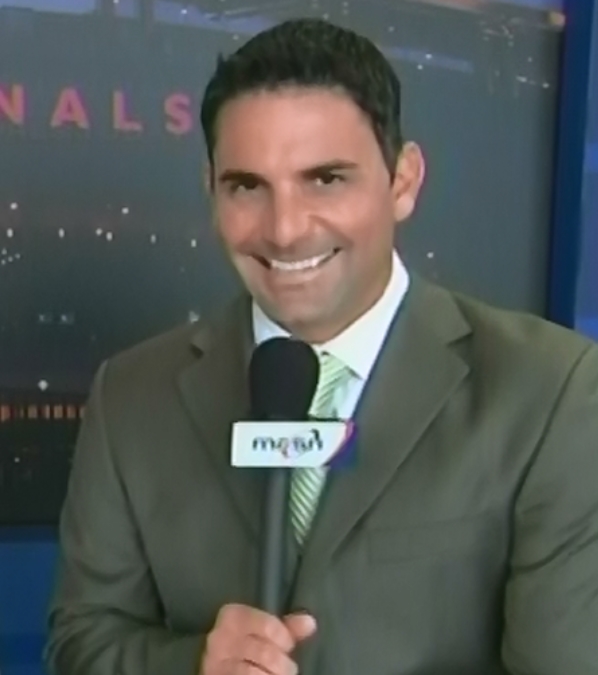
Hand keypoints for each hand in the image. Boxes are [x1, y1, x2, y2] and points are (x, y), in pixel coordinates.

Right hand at [201, 603, 316, 674]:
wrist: (219, 664)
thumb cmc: (246, 643)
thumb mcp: (264, 631)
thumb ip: (286, 627)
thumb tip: (310, 623)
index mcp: (233, 616)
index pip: (268, 625)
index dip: (285, 638)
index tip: (288, 646)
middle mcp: (220, 637)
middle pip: (265, 652)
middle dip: (283, 665)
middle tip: (287, 669)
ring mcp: (215, 661)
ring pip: (253, 672)